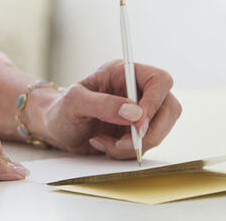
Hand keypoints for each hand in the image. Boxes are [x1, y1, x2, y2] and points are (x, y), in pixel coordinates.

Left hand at [38, 60, 180, 158]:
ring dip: (135, 145)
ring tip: (105, 143)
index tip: (138, 124)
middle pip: (169, 108)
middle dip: (150, 132)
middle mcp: (137, 91)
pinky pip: (147, 146)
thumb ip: (102, 103)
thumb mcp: (74, 102)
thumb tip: (134, 113)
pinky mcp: (138, 132)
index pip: (159, 81)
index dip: (155, 102)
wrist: (56, 129)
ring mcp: (141, 113)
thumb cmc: (61, 109)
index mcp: (124, 73)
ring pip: (160, 131)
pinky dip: (128, 153)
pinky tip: (105, 146)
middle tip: (123, 142)